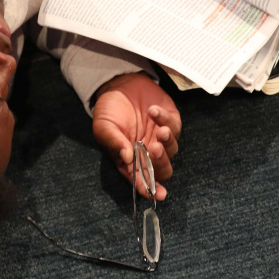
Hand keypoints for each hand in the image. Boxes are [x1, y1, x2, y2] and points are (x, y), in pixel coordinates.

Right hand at [92, 73, 181, 199]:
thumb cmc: (109, 109)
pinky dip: (165, 120)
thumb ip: (114, 142)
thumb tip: (127, 158)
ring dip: (167, 143)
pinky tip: (153, 110)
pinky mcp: (170, 121)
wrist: (119, 84)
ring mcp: (160, 138)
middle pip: (163, 169)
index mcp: (130, 160)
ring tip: (160, 130)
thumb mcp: (104, 126)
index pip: (142, 180)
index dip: (150, 189)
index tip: (158, 194)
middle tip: (154, 149)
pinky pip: (174, 127)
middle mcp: (148, 153)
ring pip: (172, 150)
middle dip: (162, 164)